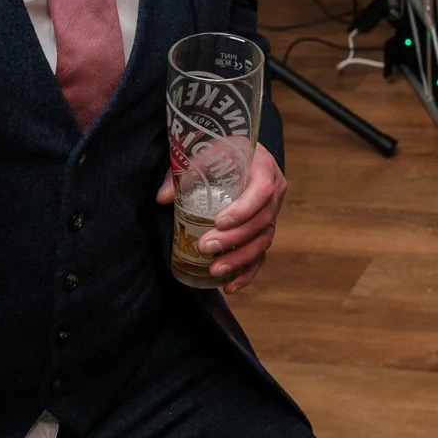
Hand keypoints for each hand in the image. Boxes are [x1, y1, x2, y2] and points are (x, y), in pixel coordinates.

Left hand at [154, 144, 287, 292]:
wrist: (237, 152)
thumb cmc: (220, 151)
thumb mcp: (202, 153)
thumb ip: (183, 173)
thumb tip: (162, 199)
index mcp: (264, 168)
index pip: (262, 191)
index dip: (244, 209)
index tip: (219, 221)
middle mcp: (274, 193)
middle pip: (262, 221)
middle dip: (234, 239)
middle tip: (205, 246)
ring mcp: (272, 214)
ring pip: (263, 241)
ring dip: (240, 258)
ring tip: (215, 270)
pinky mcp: (264, 231)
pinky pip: (261, 255)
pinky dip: (247, 273)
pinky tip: (229, 286)